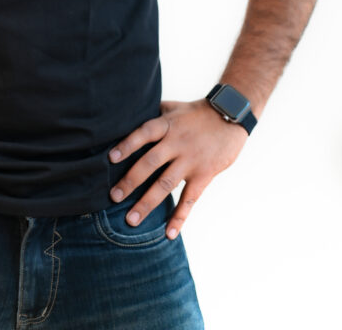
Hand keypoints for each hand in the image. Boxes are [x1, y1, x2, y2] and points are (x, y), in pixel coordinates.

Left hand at [108, 99, 248, 239]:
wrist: (231, 117)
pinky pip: (190, 199)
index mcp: (167, 125)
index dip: (127, 145)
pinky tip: (169, 233)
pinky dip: (179, 217)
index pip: (143, 134)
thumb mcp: (174, 107)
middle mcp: (176, 143)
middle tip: (113, 197)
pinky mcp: (204, 175)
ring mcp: (190, 161)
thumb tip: (129, 113)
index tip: (110, 158)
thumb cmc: (198, 112)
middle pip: (150, 163)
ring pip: (165, 185)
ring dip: (147, 203)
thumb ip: (154, 113)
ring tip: (131, 220)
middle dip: (130, 181)